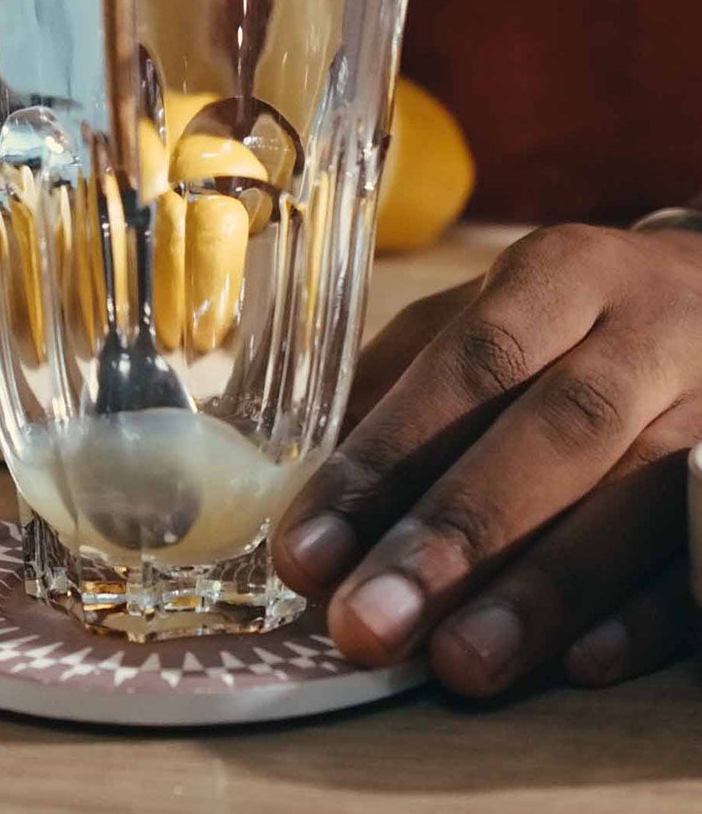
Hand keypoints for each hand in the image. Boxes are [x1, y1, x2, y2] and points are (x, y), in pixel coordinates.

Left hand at [274, 224, 699, 696]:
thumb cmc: (566, 322)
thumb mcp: (483, 315)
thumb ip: (396, 385)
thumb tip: (294, 481)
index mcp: (559, 277)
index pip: (467, 365)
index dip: (385, 459)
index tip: (306, 551)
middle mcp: (649, 332)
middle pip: (555, 431)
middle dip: (456, 533)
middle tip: (368, 623)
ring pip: (640, 498)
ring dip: (544, 590)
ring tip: (458, 665)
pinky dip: (648, 613)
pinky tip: (581, 665)